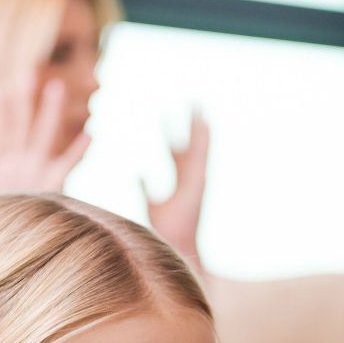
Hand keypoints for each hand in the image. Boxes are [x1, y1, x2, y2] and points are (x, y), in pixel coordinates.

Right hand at [0, 73, 90, 199]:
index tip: (4, 86)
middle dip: (23, 101)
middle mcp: (17, 165)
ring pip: (42, 135)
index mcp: (1, 166)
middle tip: (28, 75)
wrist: (2, 248)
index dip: (2, 109)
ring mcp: (34, 172)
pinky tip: (91, 132)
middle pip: (20, 126)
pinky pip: (67, 163)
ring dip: (49, 111)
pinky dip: (79, 149)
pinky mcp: (50, 184)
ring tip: (57, 87)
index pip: (1, 131)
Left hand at [144, 113, 208, 268]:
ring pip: (199, 144)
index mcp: (179, 182)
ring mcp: (198, 177)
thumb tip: (137, 173)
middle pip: (190, 142)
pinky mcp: (202, 179)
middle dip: (188, 121)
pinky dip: (206, 138)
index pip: (173, 152)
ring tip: (199, 102)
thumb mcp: (151, 205)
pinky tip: (207, 120)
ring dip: (199, 124)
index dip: (169, 133)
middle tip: (189, 99)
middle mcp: (191, 177)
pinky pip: (204, 154)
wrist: (175, 243)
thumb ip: (144, 189)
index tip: (166, 113)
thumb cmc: (164, 231)